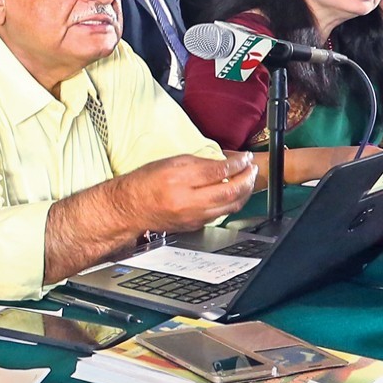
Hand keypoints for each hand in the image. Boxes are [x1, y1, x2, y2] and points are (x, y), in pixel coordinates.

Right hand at [119, 152, 256, 232]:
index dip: (237, 163)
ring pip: (229, 206)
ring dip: (244, 192)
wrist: (130, 208)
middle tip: (252, 168)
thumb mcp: (171, 162)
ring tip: (249, 179)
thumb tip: (224, 162)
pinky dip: (232, 202)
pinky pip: (221, 214)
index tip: (245, 157)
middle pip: (229, 191)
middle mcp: (187, 200)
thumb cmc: (145, 183)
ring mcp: (192, 216)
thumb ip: (200, 162)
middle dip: (247, 178)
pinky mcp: (195, 226)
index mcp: (179, 179)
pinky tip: (234, 193)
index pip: (218, 171)